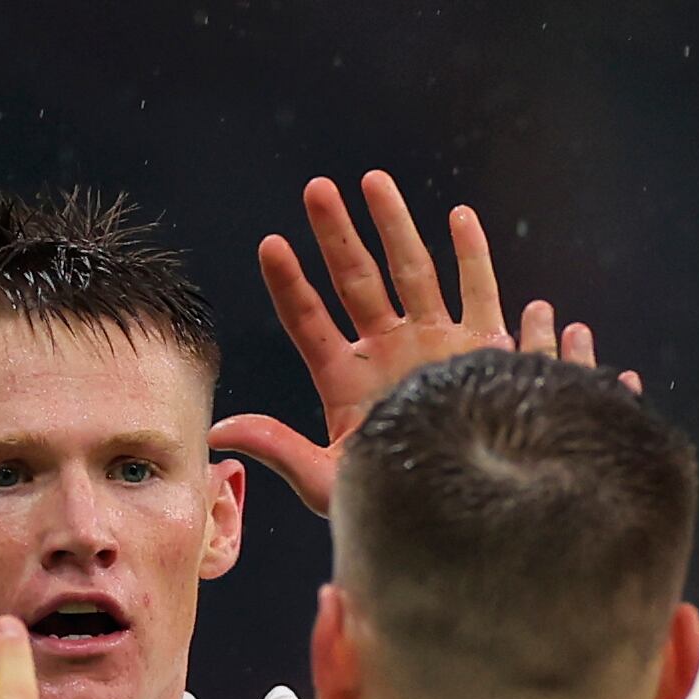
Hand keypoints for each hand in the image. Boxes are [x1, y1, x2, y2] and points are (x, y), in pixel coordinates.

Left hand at [211, 171, 639, 515]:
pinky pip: (477, 293)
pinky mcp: (481, 349)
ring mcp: (433, 344)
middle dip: (337, 235)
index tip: (271, 244)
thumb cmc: (395, 506)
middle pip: (356, 281)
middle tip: (317, 190)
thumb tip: (217, 430)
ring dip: (393, 226)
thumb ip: (278, 449)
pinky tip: (457, 217)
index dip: (289, 284)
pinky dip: (471, 256)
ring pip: (411, 271)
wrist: (465, 517)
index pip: (308, 321)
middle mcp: (386, 353)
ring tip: (373, 181)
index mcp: (345, 381)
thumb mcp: (331, 482)